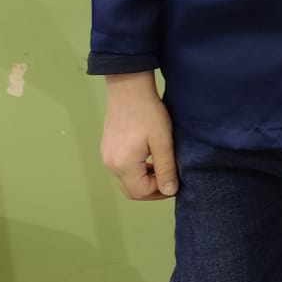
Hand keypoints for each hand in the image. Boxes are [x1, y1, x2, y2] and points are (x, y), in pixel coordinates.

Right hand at [101, 72, 177, 200]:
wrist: (129, 88)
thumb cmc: (148, 113)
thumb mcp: (163, 142)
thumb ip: (166, 169)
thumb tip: (170, 191)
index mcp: (123, 165)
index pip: (141, 193)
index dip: (160, 191)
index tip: (175, 181)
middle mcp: (110, 164)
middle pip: (131, 190)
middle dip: (152, 189)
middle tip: (169, 177)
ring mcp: (106, 155)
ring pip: (127, 179)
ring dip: (145, 178)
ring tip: (162, 165)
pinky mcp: (107, 147)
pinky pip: (122, 167)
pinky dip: (137, 169)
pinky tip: (149, 156)